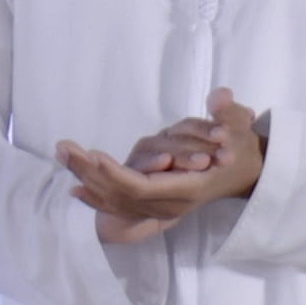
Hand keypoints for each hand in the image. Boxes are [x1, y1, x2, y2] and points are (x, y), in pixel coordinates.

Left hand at [55, 88, 264, 245]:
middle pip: (120, 193)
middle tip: (62, 147)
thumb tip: (220, 97)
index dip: (116, 174)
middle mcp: (170, 203)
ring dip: (85, 178)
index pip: (143, 187)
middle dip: (89, 171)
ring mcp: (160, 208)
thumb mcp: (238, 125)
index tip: (93, 156)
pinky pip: (119, 206)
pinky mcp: (152, 204)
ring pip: (114, 200)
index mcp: (188, 187)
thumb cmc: (238, 145)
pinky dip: (96, 197)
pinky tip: (73, 188)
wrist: (243, 171)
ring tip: (62, 154)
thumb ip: (229, 112)